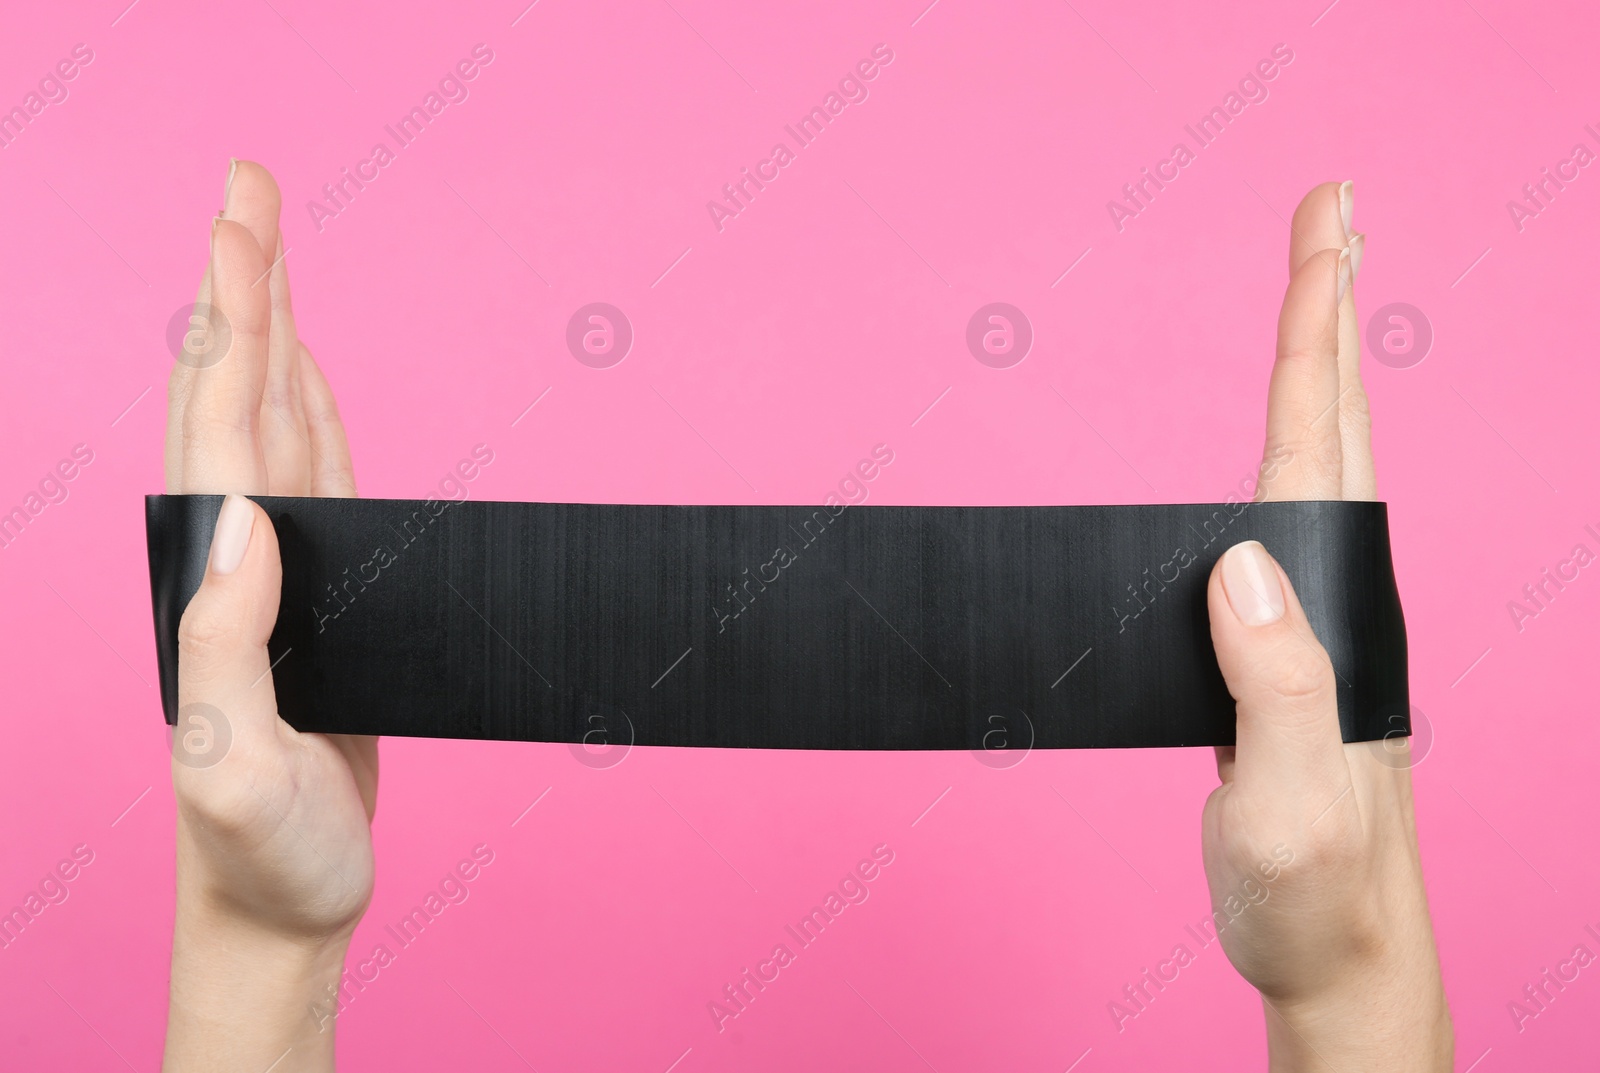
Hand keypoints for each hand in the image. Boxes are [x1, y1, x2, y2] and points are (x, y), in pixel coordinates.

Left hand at [162, 161, 373, 1072]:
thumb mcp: (232, 763)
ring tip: (272, 249)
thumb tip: (245, 518)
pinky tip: (311, 372)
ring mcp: (272, 568)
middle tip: (251, 185)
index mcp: (210, 579)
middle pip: (237, 389)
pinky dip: (312, 405)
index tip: (241, 223)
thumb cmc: (258, 849)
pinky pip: (315, 474)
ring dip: (273, 327)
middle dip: (243, 282)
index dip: (233, 317)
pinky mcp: (316, 592)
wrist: (280, 899)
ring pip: (273, 418)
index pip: (222, 424)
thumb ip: (225, 644)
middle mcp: (231, 555)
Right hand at [1200, 182, 1451, 1070]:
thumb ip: (1273, 685)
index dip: (1317, 330)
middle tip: (1333, 210)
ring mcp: (1316, 621)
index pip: (1317, 446)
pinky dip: (1286, 445)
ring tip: (1316, 290)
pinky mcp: (1286, 649)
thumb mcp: (1287, 806)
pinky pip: (1284, 518)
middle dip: (1332, 304)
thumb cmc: (1311, 891)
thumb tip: (1244, 557)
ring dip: (1317, 365)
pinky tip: (1282, 439)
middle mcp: (1337, 600)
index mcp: (1331, 616)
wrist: (1334, 953)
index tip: (1328, 229)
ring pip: (1317, 462)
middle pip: (1334, 422)